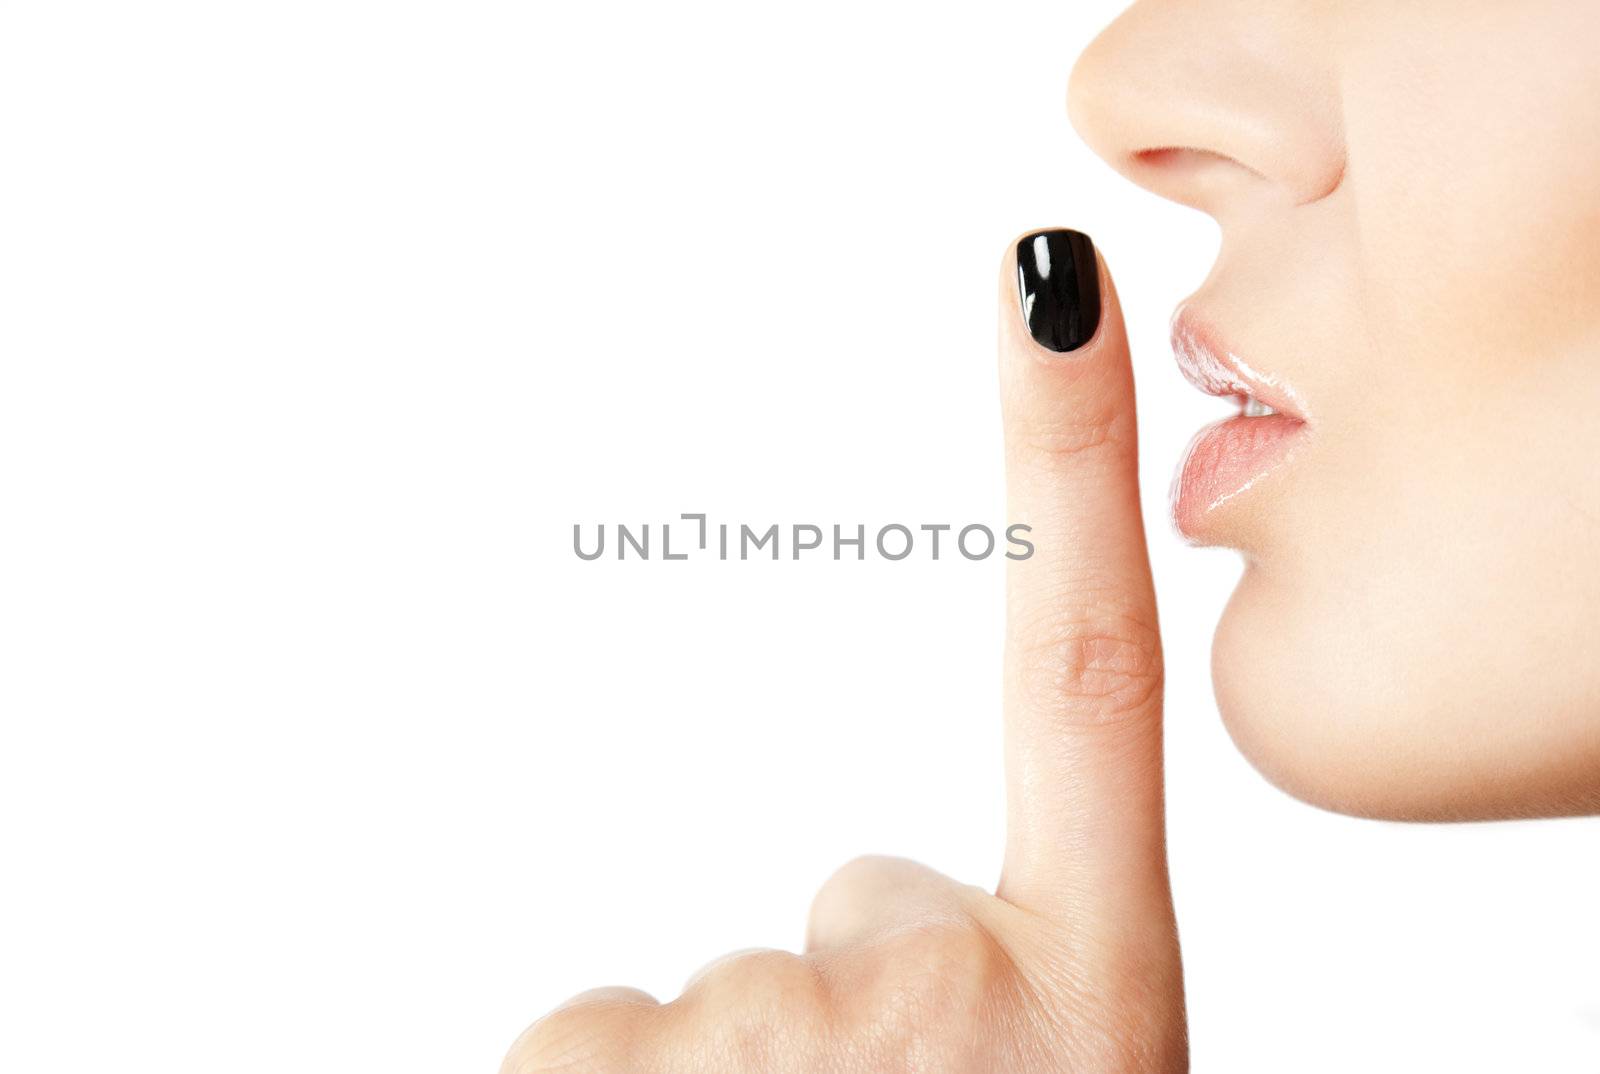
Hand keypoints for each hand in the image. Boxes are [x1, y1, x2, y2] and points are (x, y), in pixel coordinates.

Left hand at [504, 233, 1184, 1072]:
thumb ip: (975, 976)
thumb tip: (847, 909)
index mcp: (1089, 996)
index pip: (1086, 680)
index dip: (1068, 470)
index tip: (1045, 289)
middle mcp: (948, 995)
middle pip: (854, 902)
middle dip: (849, 1000)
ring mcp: (778, 1034)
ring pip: (709, 989)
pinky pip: (579, 1041)